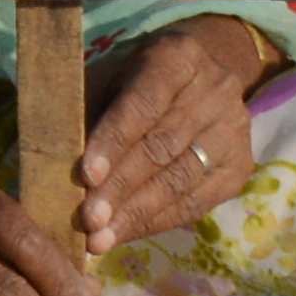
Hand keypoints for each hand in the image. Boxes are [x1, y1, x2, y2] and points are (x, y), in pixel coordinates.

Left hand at [73, 21, 267, 247]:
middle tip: (87, 221)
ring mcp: (234, 130)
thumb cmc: (134, 80)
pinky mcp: (241, 166)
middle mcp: (216, 91)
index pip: (143, 104)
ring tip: (101, 238)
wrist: (198, 78)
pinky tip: (127, 233)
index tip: (86, 176)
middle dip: (120, 188)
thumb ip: (87, 114)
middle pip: (162, 148)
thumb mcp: (107, 79)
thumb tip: (55, 169)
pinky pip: (197, 202)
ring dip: (137, 213)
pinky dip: (158, 222)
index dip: (113, 142)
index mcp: (178, 57)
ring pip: (181, 180)